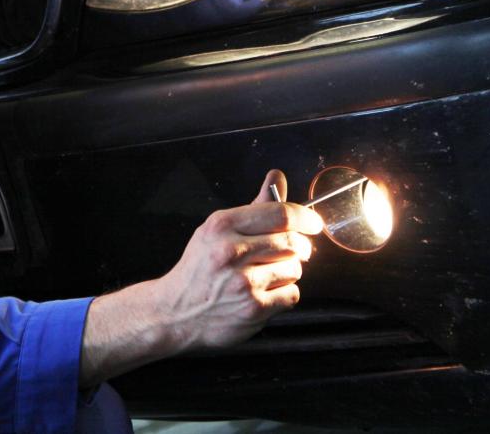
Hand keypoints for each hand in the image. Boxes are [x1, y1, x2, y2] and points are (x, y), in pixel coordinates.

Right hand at [152, 169, 323, 349]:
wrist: (176, 311)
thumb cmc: (200, 268)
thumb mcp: (217, 229)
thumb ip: (253, 206)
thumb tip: (277, 177)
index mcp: (223, 225)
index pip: (280, 214)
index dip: (305, 217)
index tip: (313, 222)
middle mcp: (231, 251)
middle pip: (292, 241)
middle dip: (301, 246)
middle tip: (295, 250)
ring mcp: (243, 282)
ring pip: (295, 268)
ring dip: (289, 271)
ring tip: (268, 275)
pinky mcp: (253, 308)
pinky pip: (291, 294)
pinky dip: (285, 294)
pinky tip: (265, 293)